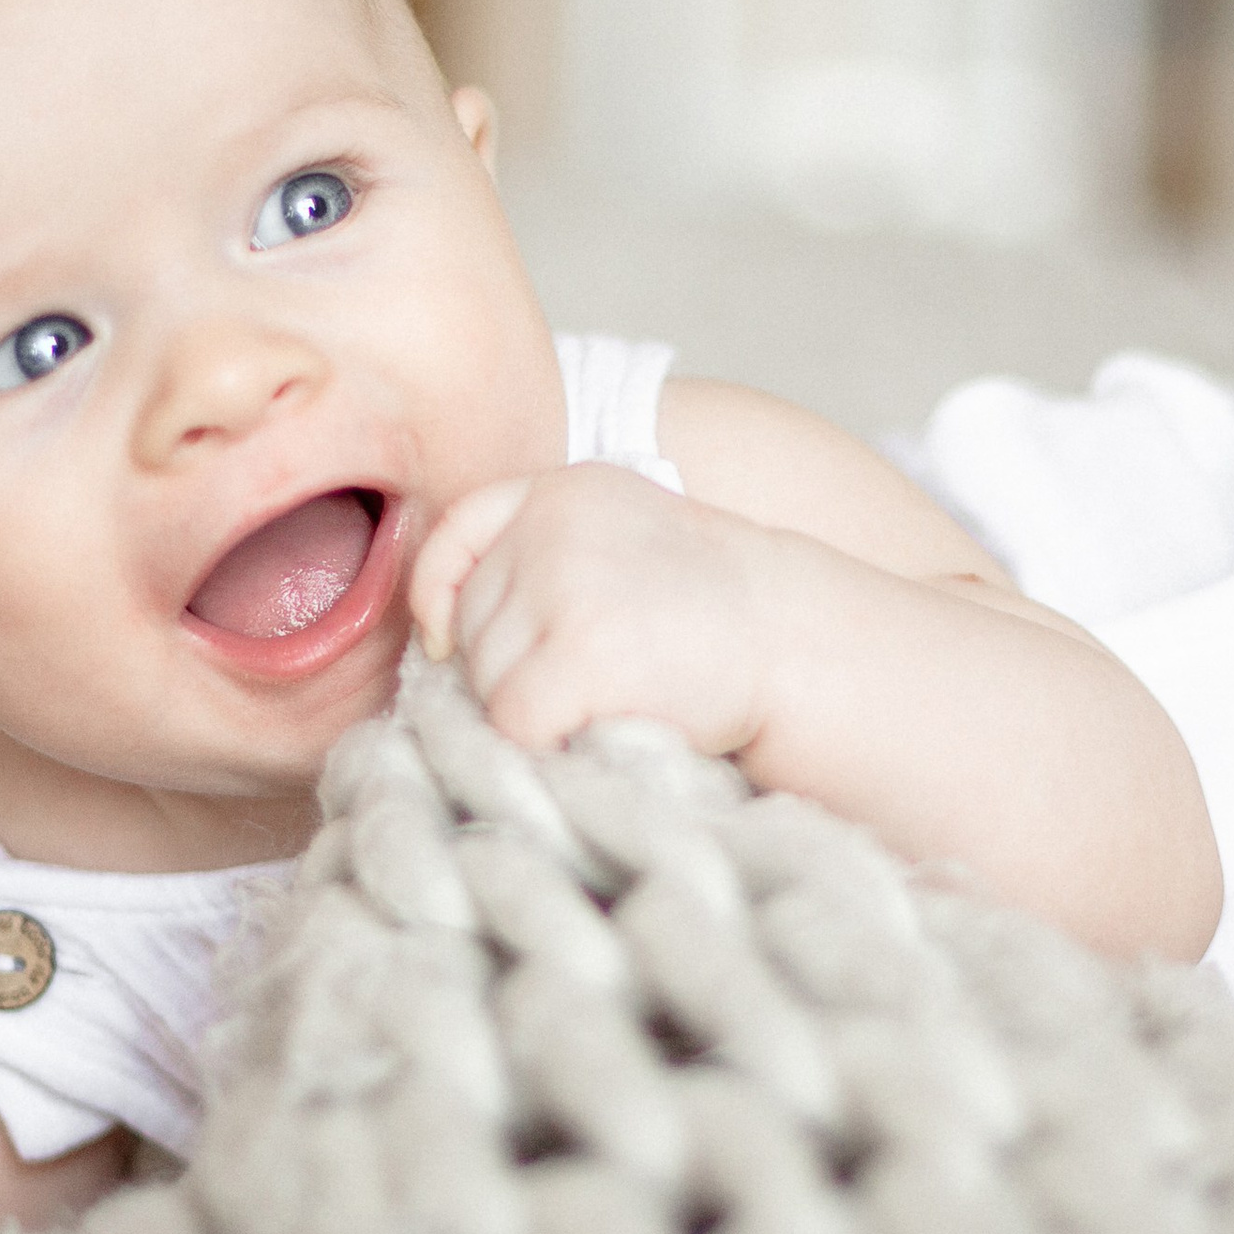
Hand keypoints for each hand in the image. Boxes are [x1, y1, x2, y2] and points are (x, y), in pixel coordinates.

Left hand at [408, 464, 777, 755]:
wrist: (799, 643)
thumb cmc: (710, 615)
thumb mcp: (626, 542)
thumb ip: (541, 559)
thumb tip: (434, 638)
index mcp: (563, 489)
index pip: (455, 533)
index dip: (440, 596)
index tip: (448, 641)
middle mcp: (555, 525)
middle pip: (466, 624)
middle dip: (505, 667)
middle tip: (594, 677)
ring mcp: (566, 585)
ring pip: (483, 681)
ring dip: (529, 710)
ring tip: (610, 697)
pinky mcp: (580, 652)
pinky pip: (513, 721)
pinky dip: (547, 744)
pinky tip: (602, 726)